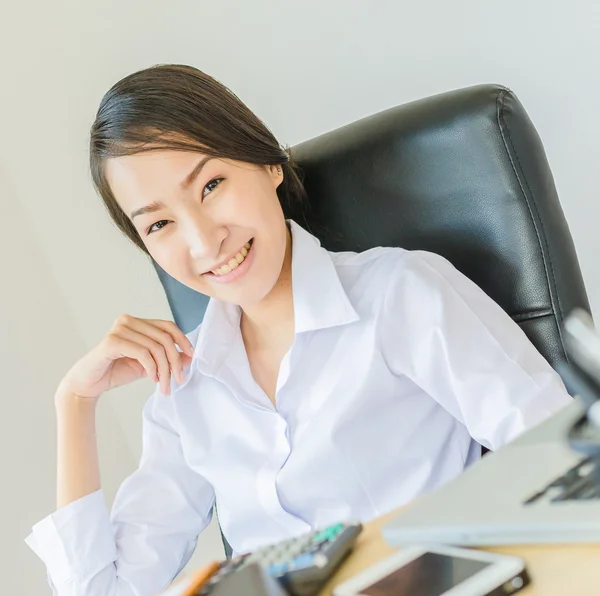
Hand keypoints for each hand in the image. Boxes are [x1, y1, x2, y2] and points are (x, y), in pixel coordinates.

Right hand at [57, 314, 194, 401]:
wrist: (88, 384)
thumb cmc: (115, 371)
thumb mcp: (148, 365)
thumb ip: (166, 358)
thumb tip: (188, 356)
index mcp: (136, 322)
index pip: (167, 326)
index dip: (182, 340)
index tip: (191, 356)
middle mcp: (128, 320)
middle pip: (164, 338)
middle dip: (175, 361)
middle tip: (179, 379)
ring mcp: (119, 329)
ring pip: (155, 347)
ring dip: (164, 370)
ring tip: (164, 385)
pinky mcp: (112, 341)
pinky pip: (142, 353)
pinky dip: (152, 368)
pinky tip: (152, 378)